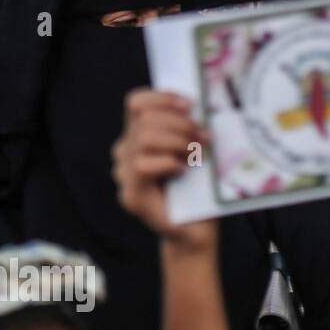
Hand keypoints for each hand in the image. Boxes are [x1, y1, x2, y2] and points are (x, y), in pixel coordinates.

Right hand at [112, 89, 217, 252]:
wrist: (197, 232)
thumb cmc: (200, 191)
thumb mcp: (196, 151)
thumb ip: (188, 129)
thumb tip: (202, 105)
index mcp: (139, 135)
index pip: (136, 103)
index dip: (161, 97)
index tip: (190, 105)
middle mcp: (125, 151)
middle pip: (144, 119)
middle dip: (180, 124)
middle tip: (206, 138)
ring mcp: (123, 173)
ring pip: (143, 138)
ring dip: (177, 143)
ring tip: (197, 155)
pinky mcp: (130, 194)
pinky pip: (141, 165)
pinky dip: (168, 164)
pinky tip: (184, 172)